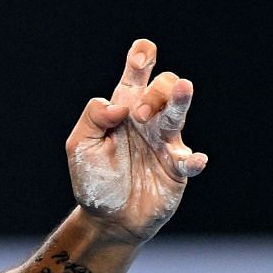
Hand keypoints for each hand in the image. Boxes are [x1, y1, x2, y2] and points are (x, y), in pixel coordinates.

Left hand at [65, 38, 207, 241]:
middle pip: (164, 88)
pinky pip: (189, 160)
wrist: (107, 217)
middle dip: (155, 92)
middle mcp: (148, 120)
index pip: (136, 76)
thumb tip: (118, 105)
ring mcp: (165, 143)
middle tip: (138, 116)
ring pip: (179, 113)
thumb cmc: (94, 177)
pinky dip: (192, 159)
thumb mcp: (80, 145)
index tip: (142, 55)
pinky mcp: (176, 169)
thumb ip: (93, 118)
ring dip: (179, 101)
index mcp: (123, 109)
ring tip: (183, 89)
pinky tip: (192, 159)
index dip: (141, 59)